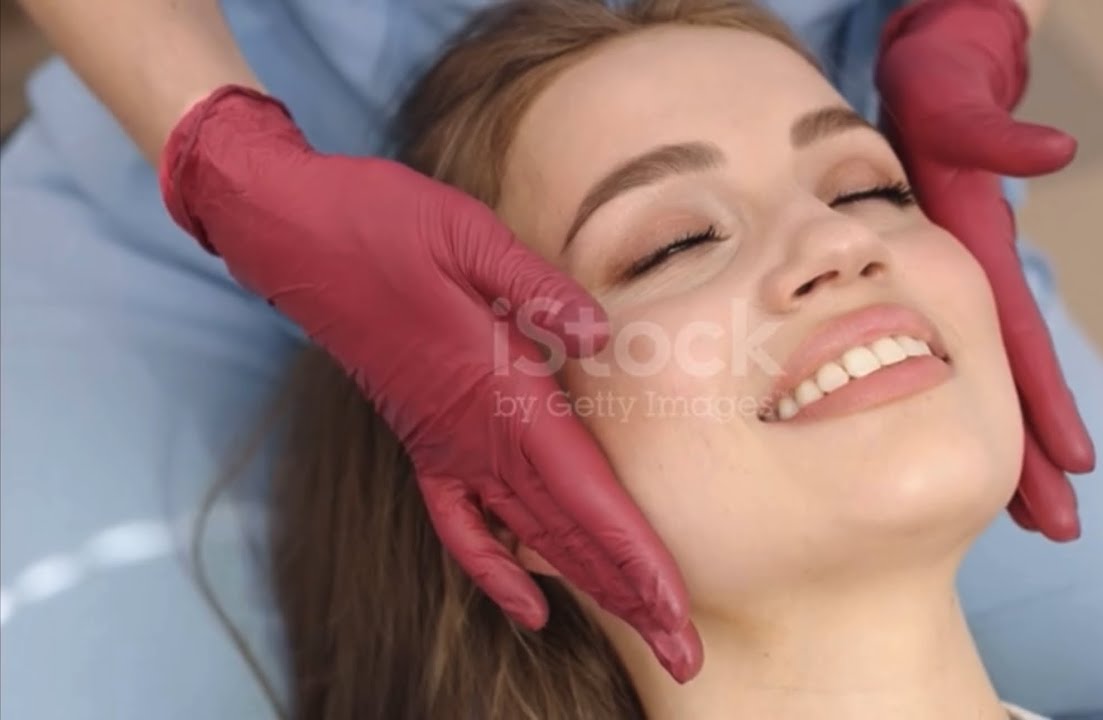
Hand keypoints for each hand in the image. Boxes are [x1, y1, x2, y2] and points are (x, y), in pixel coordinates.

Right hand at [159, 86, 701, 679]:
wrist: (288, 231)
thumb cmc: (378, 222)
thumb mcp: (466, 235)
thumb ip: (538, 287)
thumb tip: (600, 334)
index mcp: (495, 387)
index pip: (581, 492)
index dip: (634, 555)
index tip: (675, 610)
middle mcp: (473, 432)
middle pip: (567, 533)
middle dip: (630, 593)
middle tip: (684, 652)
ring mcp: (445, 443)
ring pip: (529, 535)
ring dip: (589, 587)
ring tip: (642, 629)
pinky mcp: (424, 438)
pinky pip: (461, 522)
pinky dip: (497, 568)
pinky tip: (531, 604)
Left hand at [876, 0, 1095, 539]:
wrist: (927, 74)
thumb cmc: (939, 90)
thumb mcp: (957, 112)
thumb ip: (997, 136)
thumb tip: (1054, 153)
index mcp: (979, 255)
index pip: (1019, 346)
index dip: (1046, 406)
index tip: (1075, 470)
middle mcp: (970, 279)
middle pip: (1005, 381)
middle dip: (1031, 456)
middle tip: (1054, 527)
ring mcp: (945, 283)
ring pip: (971, 379)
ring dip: (994, 444)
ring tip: (1014, 513)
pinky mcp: (921, 277)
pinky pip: (932, 351)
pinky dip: (941, 401)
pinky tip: (935, 441)